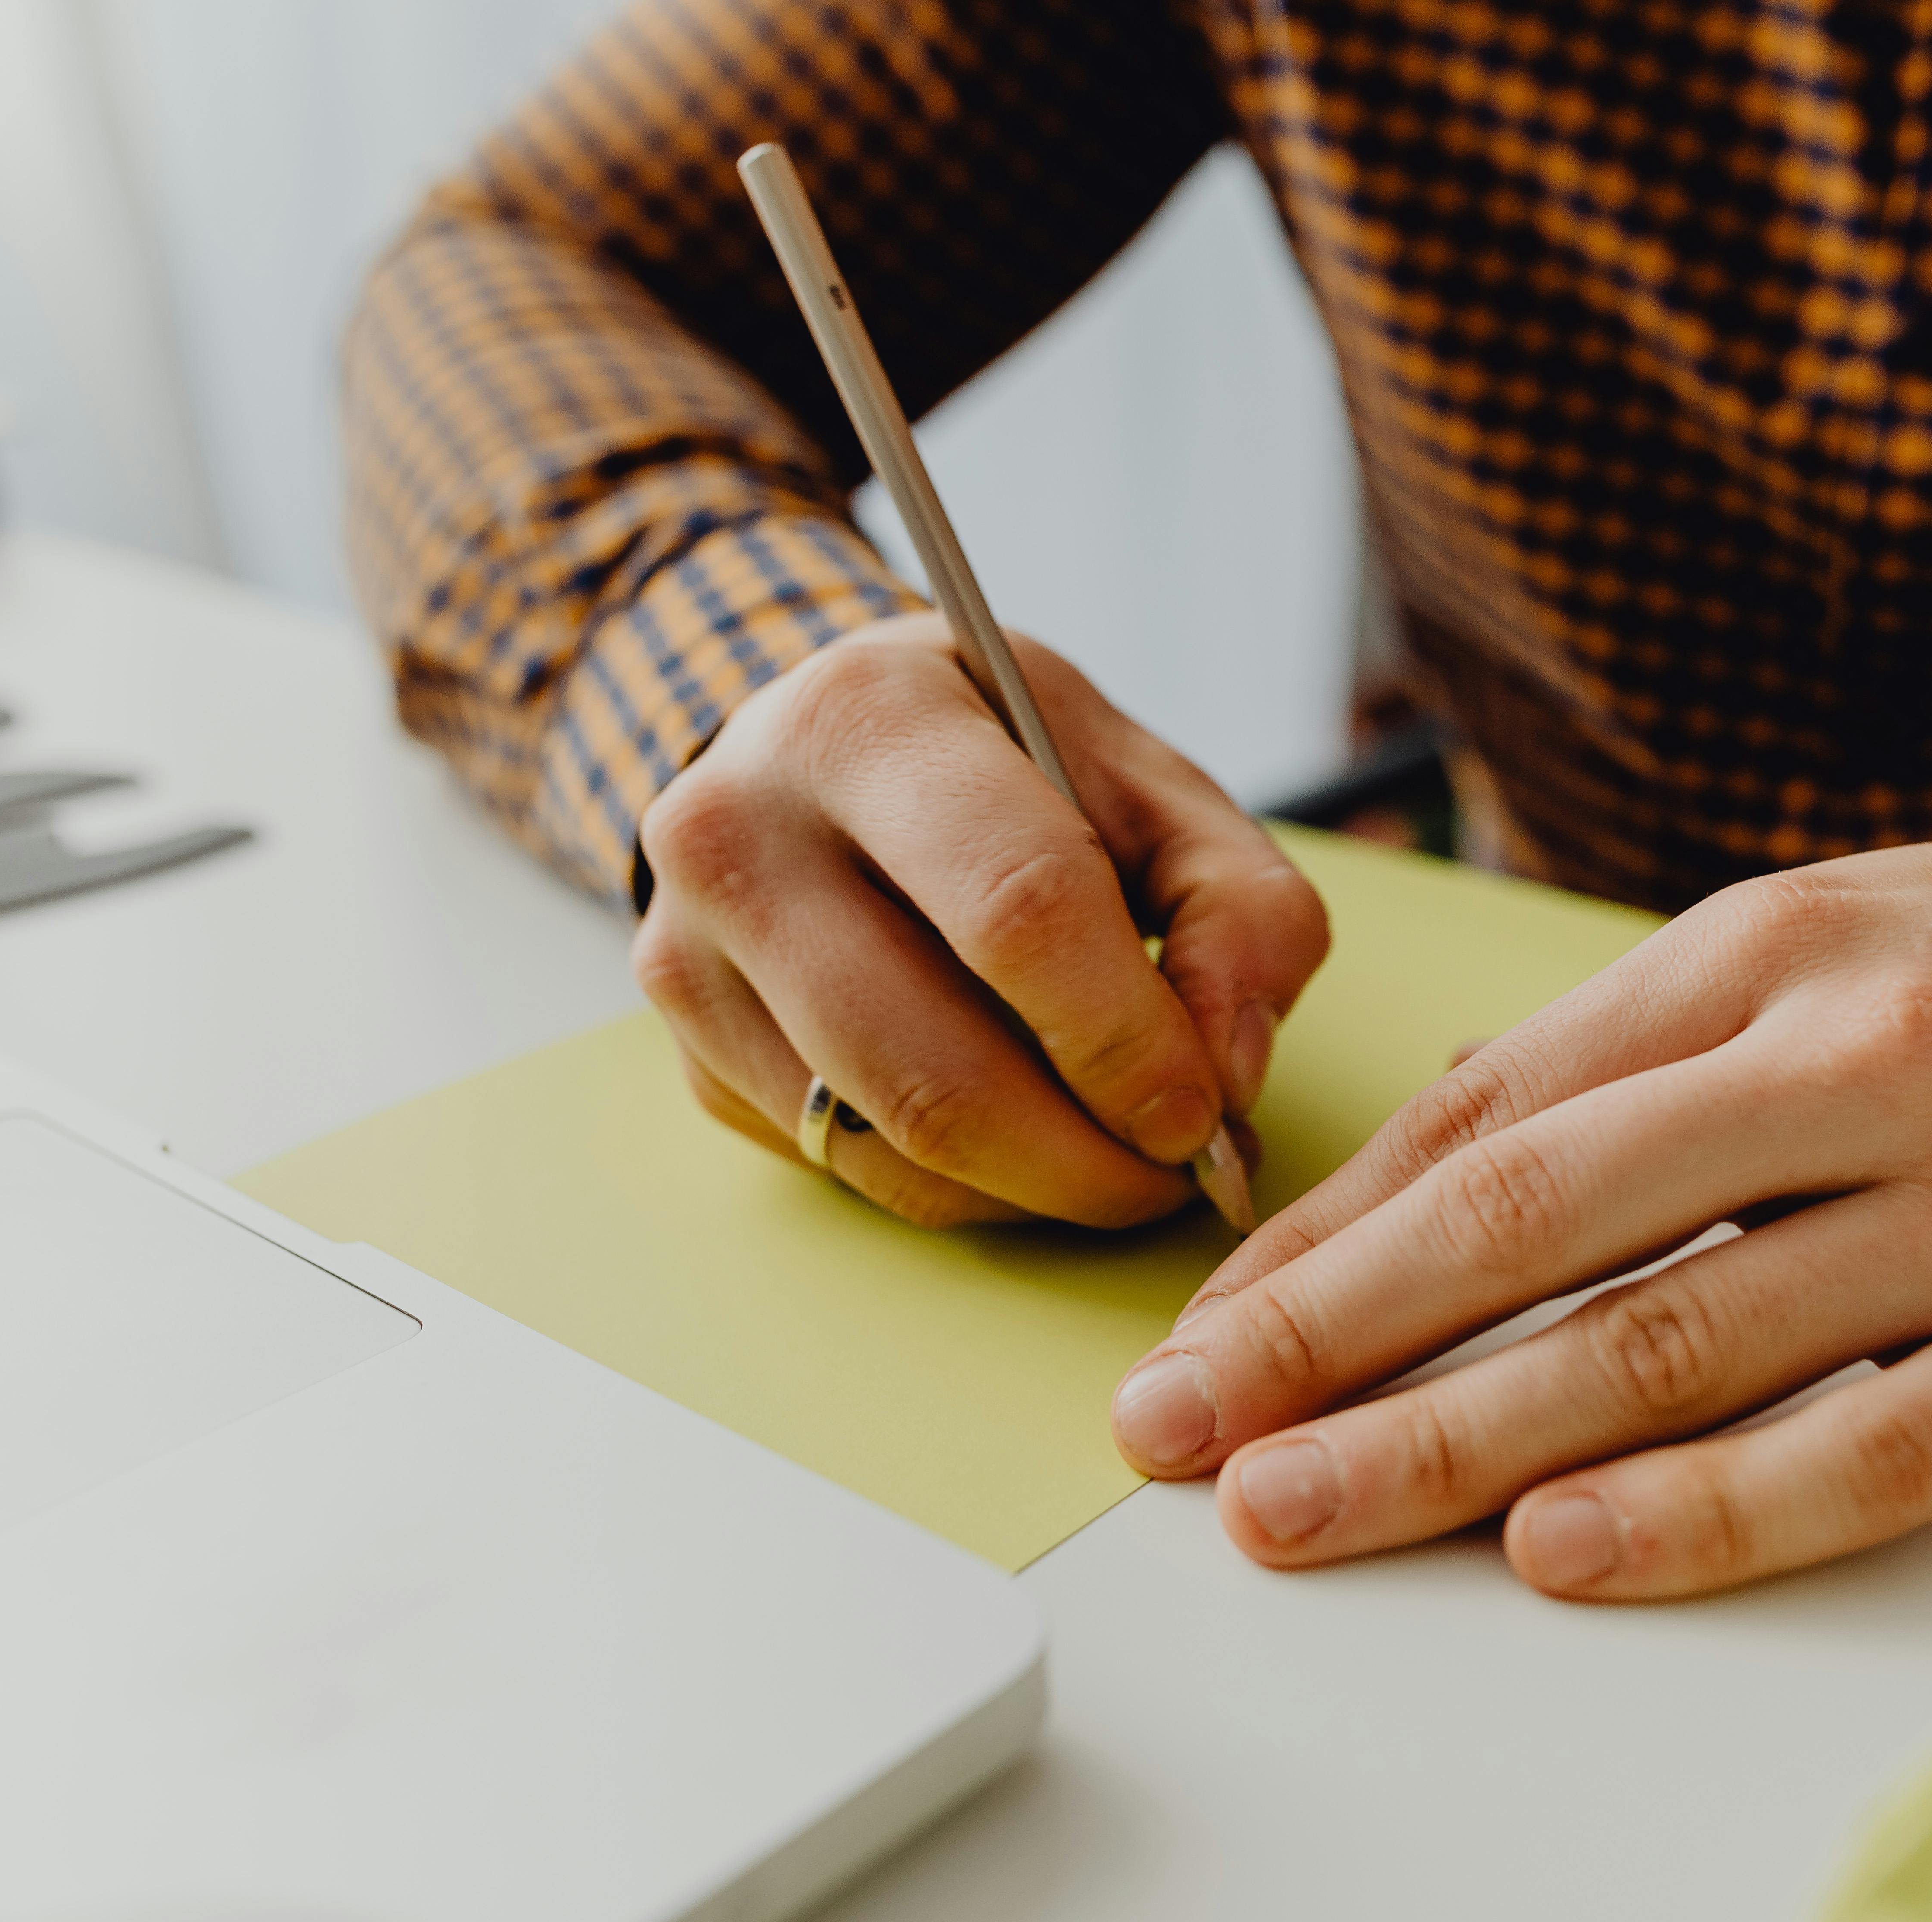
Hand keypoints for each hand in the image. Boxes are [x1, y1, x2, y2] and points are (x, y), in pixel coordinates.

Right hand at [633, 612, 1327, 1225]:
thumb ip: (1241, 910)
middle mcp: (740, 831)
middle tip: (1176, 1173)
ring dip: (1034, 1189)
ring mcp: (690, 953)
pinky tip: (1022, 1139)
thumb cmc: (1014, 766)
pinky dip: (963, 1188)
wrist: (836, 756)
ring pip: (888, 1142)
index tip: (1202, 1112)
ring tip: (1118, 1161)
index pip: (1019, 912)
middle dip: (1086, 1158)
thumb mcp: (1154, 785)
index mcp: (867, 721)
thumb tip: (1225, 1074)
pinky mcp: (692, 1052)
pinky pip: (847, 1168)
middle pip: (937, 1067)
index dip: (1128, 1040)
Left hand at [1111, 842, 1931, 1597]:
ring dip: (1464, 1443)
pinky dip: (1711, 1508)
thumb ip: (1653, 1048)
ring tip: (1311, 1513)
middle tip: (1188, 1438)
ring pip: (1675, 1342)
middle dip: (1335, 1346)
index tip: (1207, 1331)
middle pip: (1542, 1227)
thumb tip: (1446, 1158)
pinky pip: (1873, 1441)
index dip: (1329, 1237)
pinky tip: (1569, 1553)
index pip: (1496, 1114)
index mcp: (1781, 948)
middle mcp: (1865, 1062)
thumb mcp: (1851, 938)